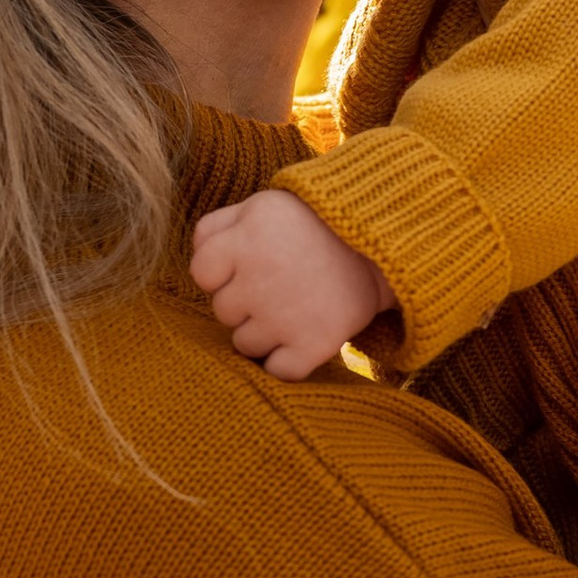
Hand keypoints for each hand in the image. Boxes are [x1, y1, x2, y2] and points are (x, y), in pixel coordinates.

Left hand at [188, 188, 390, 380]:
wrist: (381, 245)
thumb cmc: (313, 224)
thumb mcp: (261, 206)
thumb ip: (217, 226)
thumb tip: (196, 258)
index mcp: (244, 241)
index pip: (201, 273)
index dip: (222, 271)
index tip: (250, 263)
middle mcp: (259, 281)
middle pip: (223, 311)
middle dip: (245, 301)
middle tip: (280, 283)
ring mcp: (285, 317)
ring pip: (244, 344)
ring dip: (264, 331)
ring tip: (294, 306)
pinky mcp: (314, 344)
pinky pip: (278, 371)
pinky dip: (287, 361)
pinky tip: (301, 337)